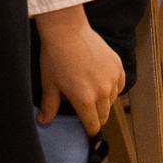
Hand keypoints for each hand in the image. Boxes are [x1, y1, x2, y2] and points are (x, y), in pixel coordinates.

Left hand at [34, 7, 124, 133]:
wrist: (67, 30)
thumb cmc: (55, 57)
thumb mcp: (50, 83)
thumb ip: (49, 105)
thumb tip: (43, 122)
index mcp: (85, 100)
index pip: (93, 125)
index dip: (90, 130)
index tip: (87, 131)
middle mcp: (102, 92)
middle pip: (104, 115)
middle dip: (96, 117)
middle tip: (87, 112)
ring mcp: (112, 78)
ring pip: (112, 100)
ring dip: (104, 101)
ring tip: (91, 92)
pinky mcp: (118, 66)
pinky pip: (119, 84)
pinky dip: (113, 86)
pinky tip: (101, 81)